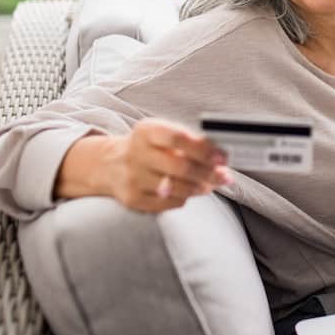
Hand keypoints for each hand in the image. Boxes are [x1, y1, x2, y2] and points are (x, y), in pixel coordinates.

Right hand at [59, 118, 233, 212]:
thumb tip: (222, 157)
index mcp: (146, 131)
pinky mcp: (133, 199)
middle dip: (209, 173)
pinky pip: (169, 203)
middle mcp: (136, 154)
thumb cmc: (149, 148)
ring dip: (201, 188)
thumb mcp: (163, 134)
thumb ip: (191, 142)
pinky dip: (185, 198)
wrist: (110, 165)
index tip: (222, 157)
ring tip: (210, 184)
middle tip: (224, 176)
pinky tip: (189, 192)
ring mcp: (133, 178)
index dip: (204, 149)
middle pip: (181, 167)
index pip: (178, 138)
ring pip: (178, 189)